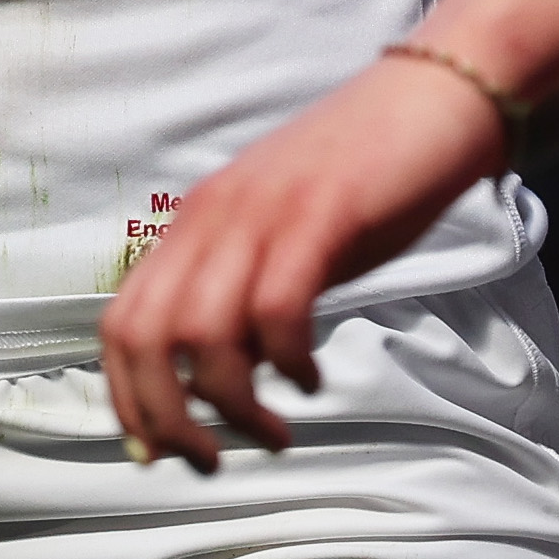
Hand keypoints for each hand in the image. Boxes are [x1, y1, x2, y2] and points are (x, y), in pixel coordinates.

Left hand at [104, 58, 503, 468]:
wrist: (436, 98)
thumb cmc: (369, 175)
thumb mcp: (286, 238)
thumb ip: (248, 296)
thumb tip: (229, 376)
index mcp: (196, 222)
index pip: (122, 322)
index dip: (127, 396)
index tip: (158, 449)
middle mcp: (213, 216)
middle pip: (146, 336)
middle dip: (166, 418)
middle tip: (209, 460)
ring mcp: (262, 213)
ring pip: (202, 333)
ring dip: (233, 405)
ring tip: (274, 435)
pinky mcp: (318, 215)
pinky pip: (277, 308)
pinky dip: (288, 361)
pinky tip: (312, 376)